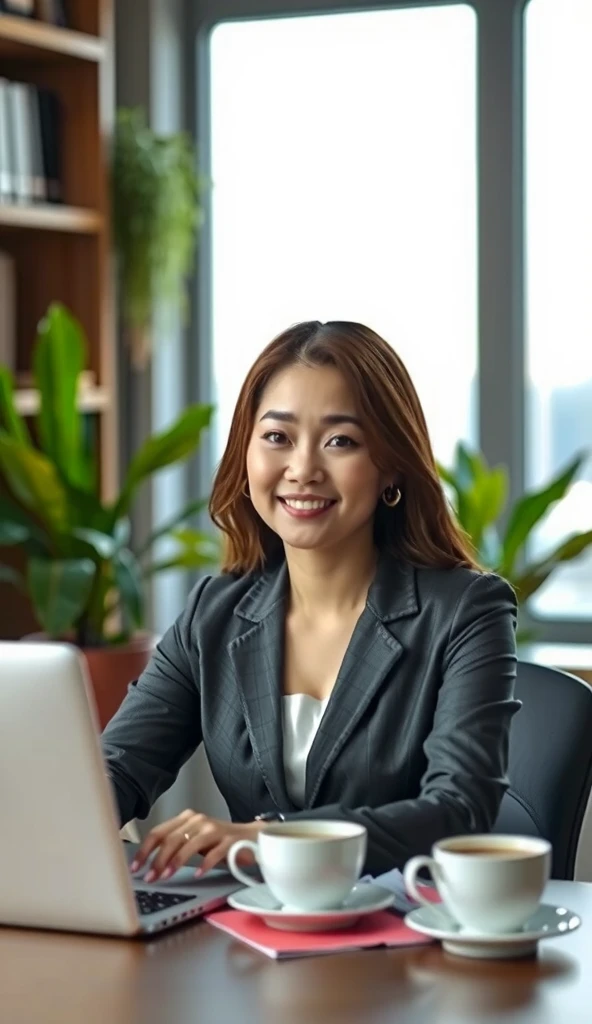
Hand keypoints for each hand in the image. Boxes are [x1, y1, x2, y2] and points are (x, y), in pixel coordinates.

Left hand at [129, 810, 262, 881]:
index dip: (145, 850)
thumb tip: (150, 865)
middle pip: (172, 838)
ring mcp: (215, 829)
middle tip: (150, 877)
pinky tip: (198, 874)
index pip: (159, 832)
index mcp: (186, 819)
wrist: (251, 838)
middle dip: (157, 859)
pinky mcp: (230, 840)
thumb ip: (176, 847)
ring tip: (166, 876)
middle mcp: (199, 820)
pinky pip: (214, 852)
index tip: (135, 867)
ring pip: (190, 843)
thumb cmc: (218, 843)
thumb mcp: (194, 842)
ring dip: (175, 861)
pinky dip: (204, 864)